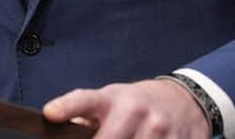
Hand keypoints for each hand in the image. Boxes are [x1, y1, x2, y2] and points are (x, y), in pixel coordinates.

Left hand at [43, 79, 210, 138]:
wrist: (184, 100)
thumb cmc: (136, 103)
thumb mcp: (110, 100)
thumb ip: (83, 113)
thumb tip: (57, 125)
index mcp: (112, 99)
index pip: (84, 101)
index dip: (66, 107)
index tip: (51, 113)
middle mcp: (135, 110)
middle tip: (103, 138)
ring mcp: (159, 127)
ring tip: (130, 138)